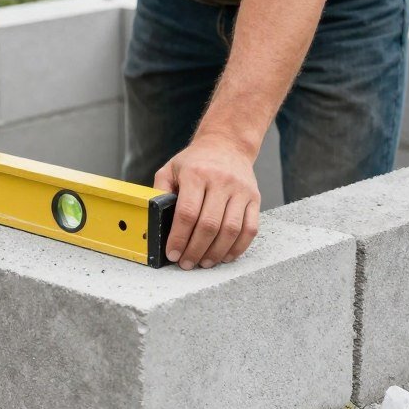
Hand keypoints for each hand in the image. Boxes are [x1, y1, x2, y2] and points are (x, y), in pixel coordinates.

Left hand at [153, 134, 260, 269]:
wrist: (226, 144)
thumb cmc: (194, 162)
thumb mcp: (170, 169)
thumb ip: (160, 193)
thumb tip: (154, 221)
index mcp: (196, 174)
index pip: (187, 213)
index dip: (179, 238)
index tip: (172, 254)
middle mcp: (221, 181)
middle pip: (209, 225)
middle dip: (195, 250)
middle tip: (186, 263)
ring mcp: (240, 190)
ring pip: (231, 230)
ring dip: (216, 252)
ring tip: (204, 263)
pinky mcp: (255, 198)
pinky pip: (250, 228)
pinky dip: (238, 247)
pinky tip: (225, 256)